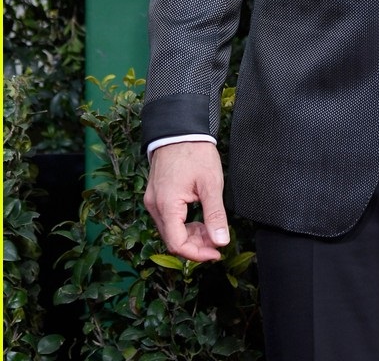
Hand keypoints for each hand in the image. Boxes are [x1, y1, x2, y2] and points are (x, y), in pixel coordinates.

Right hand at [144, 141, 229, 261]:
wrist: (180, 129)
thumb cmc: (195, 152)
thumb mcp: (210, 184)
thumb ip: (215, 215)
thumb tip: (221, 241)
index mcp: (166, 205)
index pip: (177, 244)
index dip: (197, 253)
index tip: (216, 252)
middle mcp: (154, 206)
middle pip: (172, 239)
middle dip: (196, 245)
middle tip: (217, 242)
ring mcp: (153, 201)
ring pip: (170, 230)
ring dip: (190, 235)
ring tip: (211, 230)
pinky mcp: (156, 196)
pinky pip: (168, 219)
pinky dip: (184, 224)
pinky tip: (199, 220)